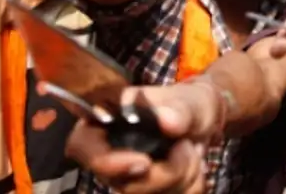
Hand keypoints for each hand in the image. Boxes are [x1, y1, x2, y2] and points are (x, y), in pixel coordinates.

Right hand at [64, 81, 223, 193]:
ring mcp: (127, 176)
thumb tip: (165, 119)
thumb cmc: (186, 103)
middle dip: (164, 173)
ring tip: (192, 151)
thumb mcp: (187, 100)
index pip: (82, 145)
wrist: (203, 121)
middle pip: (120, 183)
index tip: (144, 163)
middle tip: (187, 148)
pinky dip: (190, 187)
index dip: (106, 161)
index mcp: (106, 120)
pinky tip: (193, 168)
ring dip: (181, 179)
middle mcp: (110, 152)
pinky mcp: (148, 191)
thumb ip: (178, 109)